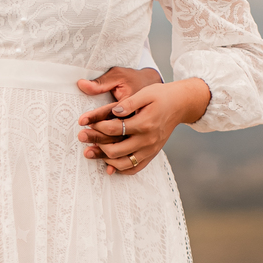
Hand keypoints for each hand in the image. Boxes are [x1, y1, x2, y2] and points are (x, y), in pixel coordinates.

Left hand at [77, 75, 210, 174]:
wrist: (180, 105)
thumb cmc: (161, 96)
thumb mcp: (146, 93)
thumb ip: (129, 103)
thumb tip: (114, 112)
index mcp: (144, 123)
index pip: (114, 129)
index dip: (97, 126)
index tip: (86, 122)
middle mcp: (148, 140)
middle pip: (115, 150)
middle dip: (96, 144)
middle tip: (82, 138)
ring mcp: (150, 149)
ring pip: (123, 163)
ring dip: (105, 159)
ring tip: (91, 152)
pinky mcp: (152, 154)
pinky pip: (135, 168)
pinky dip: (120, 168)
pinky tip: (109, 162)